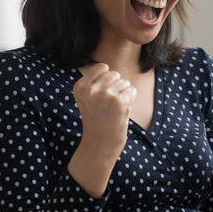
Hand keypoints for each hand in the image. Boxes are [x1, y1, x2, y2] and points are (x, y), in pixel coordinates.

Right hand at [68, 63, 136, 196]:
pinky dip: (131, 100)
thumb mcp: (87, 98)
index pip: (102, 67)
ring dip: (124, 95)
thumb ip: (94, 82)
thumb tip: (106, 67)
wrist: (100, 144)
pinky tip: (122, 111)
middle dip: (116, 87)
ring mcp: (105, 94)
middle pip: (114, 74)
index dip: (107, 81)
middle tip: (109, 105)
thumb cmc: (97, 120)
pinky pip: (132, 90)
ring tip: (114, 109)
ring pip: (124, 82)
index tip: (101, 97)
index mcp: (80, 86)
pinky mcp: (119, 101)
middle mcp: (90, 88)